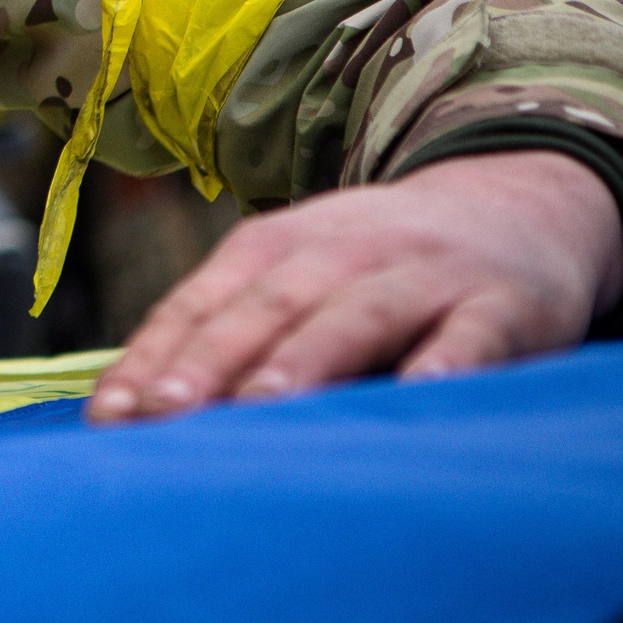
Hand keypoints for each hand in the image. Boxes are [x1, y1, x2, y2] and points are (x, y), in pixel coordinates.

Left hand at [90, 149, 622, 423]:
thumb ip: (228, 331)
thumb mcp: (295, 276)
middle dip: (209, 360)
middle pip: (266, 307)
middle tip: (164, 413)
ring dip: (305, 360)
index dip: (152, 357)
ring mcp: (421, 273)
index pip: (200, 303)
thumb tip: (135, 407)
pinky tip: (421, 393)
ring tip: (259, 406)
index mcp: (274, 246)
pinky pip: (470, 336)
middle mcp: (340, 252)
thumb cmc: (371, 267)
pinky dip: (445, 363)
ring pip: (356, 315)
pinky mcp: (499, 305)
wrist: (512, 208)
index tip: (110, 414)